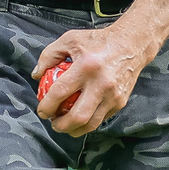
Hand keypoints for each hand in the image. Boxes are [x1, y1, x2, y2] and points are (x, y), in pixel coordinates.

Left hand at [34, 23, 151, 135]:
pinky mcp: (120, 101)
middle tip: (53, 123)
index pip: (60, 92)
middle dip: (61, 125)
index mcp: (86, 66)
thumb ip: (49, 56)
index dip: (47, 106)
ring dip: (74, 129)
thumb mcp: (70, 40)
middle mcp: (101, 83)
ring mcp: (113, 95)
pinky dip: (88, 122)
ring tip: (65, 125)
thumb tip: (37, 76)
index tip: (42, 111)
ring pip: (91, 123)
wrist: (131, 44)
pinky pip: (101, 119)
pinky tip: (80, 118)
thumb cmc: (98, 41)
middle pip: (78, 116)